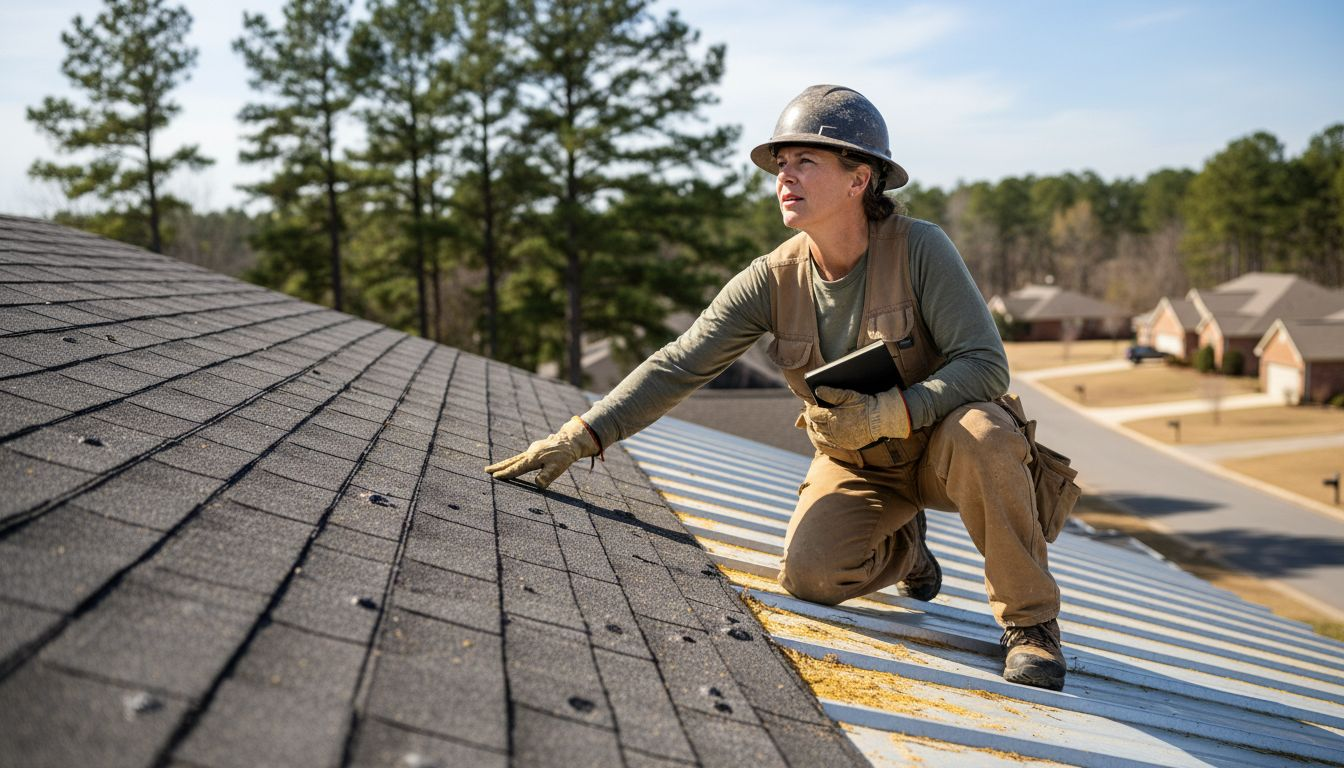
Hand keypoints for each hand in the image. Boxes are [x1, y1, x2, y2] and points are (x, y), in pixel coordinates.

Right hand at [484, 417, 598, 488]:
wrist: (570, 441)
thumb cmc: (564, 456)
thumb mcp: (557, 468)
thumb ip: (547, 476)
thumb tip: (537, 484)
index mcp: (533, 459)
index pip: (516, 468)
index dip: (506, 473)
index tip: (495, 477)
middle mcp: (530, 453)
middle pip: (511, 461)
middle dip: (499, 466)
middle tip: (486, 470)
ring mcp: (532, 450)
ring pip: (515, 458)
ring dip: (505, 463)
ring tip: (494, 468)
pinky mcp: (535, 449)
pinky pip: (521, 456)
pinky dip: (513, 461)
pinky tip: (512, 463)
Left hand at [806, 386, 909, 449]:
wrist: (881, 419)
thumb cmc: (864, 404)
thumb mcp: (848, 395)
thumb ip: (831, 393)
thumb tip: (817, 390)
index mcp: (831, 417)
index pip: (813, 414)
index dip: (810, 408)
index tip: (810, 404)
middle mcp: (833, 431)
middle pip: (816, 424)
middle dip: (814, 418)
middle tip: (813, 412)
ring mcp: (839, 439)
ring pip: (822, 434)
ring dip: (819, 427)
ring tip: (820, 420)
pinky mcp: (846, 444)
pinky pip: (832, 442)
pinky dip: (829, 436)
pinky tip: (829, 430)